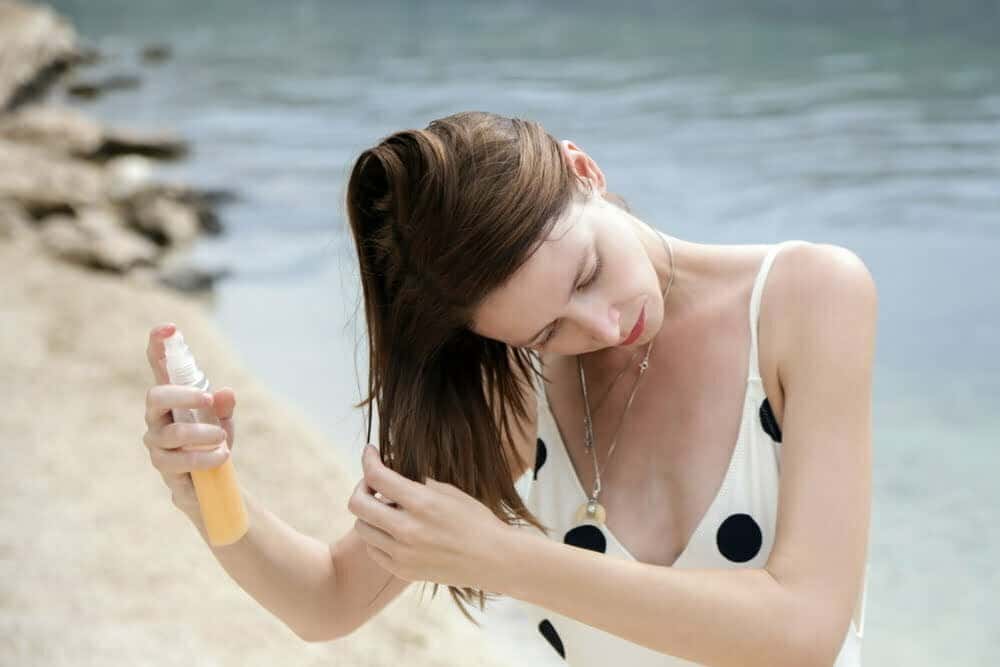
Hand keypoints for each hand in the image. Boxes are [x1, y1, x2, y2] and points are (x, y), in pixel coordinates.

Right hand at [142, 322, 236, 512]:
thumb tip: (226, 392)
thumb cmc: (212, 442)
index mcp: (173, 399)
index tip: (169, 328)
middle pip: (155, 397)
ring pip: (171, 433)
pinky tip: (221, 456)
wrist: (210, 483)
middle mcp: (158, 417)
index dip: (159, 346)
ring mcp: (157, 442)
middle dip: (182, 395)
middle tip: (208, 398)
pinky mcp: (163, 466)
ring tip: (223, 439)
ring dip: (201, 434)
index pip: (159, 368)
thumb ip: (224, 406)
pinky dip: (203, 457)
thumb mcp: (224, 421)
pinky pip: (178, 461)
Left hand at [347, 444, 513, 590]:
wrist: (494, 559)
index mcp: (422, 503)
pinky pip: (373, 550)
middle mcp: (408, 529)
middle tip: (373, 483)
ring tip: (386, 508)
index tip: (370, 452)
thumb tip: (391, 472)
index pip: (377, 476)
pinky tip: (392, 530)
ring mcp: (403, 553)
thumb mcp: (449, 491)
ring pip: (361, 528)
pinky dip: (377, 536)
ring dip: (369, 513)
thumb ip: (416, 483)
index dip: (368, 459)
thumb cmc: (476, 520)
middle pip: (357, 504)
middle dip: (361, 487)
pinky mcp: (403, 571)